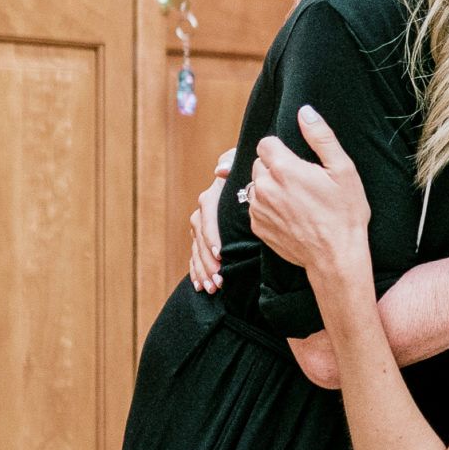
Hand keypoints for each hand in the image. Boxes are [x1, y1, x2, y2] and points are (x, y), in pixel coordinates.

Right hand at [188, 148, 234, 292]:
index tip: (221, 253)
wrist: (253, 183)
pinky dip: (196, 272)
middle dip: (207, 261)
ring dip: (202, 270)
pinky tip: (200, 287)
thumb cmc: (248, 171)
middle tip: (219, 279)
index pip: (207, 217)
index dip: (212, 235)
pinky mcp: (204, 240)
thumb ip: (230, 162)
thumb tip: (220, 171)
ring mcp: (202, 228)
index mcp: (212, 197)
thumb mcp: (240, 162)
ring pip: (197, 251)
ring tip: (213, 288)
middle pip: (200, 239)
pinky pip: (195, 257)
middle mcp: (203, 213)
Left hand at [247, 106, 372, 296]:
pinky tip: (290, 215)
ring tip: (296, 200)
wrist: (336, 257)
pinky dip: (268, 208)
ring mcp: (258, 209)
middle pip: (260, 164)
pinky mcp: (258, 227)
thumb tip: (305, 111)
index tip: (297, 160)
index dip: (281, 148)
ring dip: (270, 188)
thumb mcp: (343, 170)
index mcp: (284, 168)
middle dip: (275, 168)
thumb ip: (321, 137)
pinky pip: (256, 208)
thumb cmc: (345, 213)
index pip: (266, 143)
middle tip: (300, 182)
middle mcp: (265, 187)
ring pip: (256, 186)